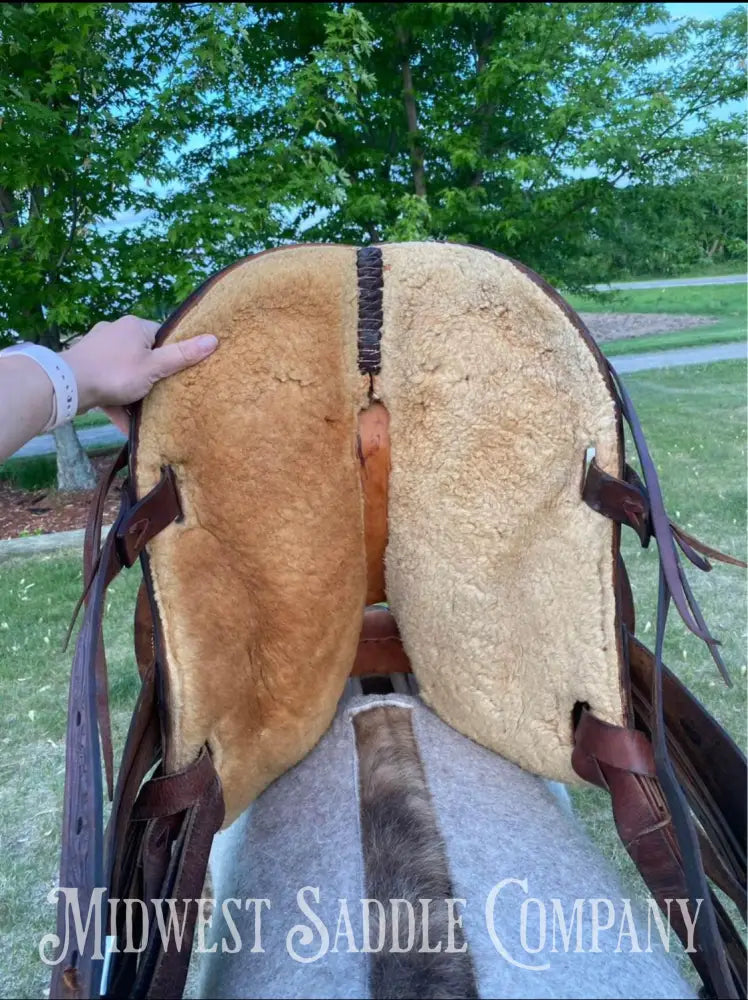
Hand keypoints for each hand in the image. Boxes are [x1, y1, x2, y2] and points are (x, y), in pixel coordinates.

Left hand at [64, 315, 217, 433]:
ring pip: (126, 373)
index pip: (162, 337)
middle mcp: (116, 332)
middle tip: (165, 395)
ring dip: (135, 394)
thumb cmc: (116, 372)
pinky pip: (110, 385)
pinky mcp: (87, 368)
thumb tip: (214, 339)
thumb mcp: (155, 367)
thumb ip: (183, 356)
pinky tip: (127, 425)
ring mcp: (98, 350)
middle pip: (144, 356)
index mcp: (135, 326)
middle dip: (153, 378)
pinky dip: (119, 403)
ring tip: (147, 413)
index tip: (180, 373)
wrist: (68, 386)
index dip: (173, 355)